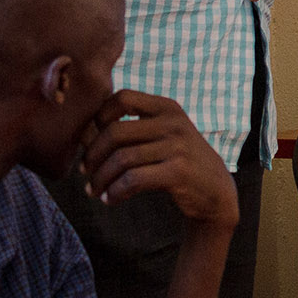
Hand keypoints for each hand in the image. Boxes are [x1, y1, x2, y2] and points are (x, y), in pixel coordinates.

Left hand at [80, 90, 237, 227]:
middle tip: (85, 173)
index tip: (91, 141)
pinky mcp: (178, 171)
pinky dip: (115, 192)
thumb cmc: (177, 162)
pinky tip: (111, 200)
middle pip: (115, 131)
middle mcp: (173, 122)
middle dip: (92, 155)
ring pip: (121, 159)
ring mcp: (178, 146)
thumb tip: (82, 136)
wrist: (215, 190)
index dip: (98, 117)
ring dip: (101, 179)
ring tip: (95, 191)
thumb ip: (132, 130)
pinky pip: (133, 180)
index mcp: (167, 107)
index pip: (122, 97)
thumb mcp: (163, 136)